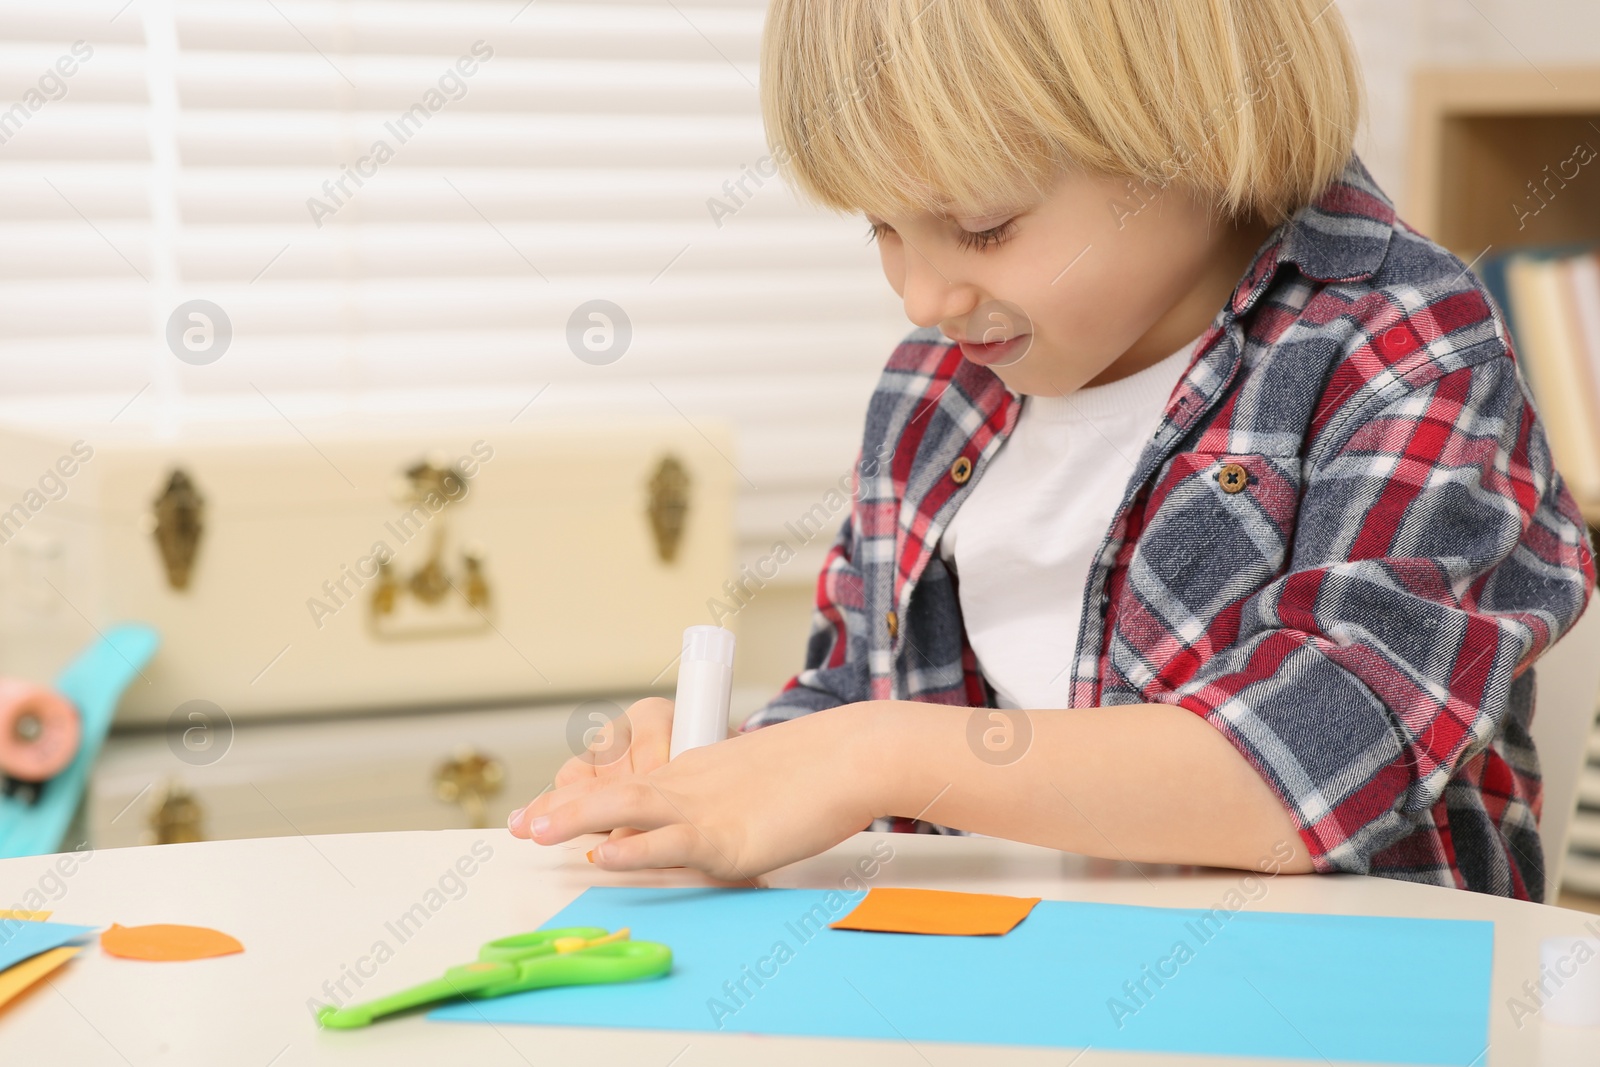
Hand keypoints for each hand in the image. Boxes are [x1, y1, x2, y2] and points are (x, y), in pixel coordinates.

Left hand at [506, 704, 888, 881]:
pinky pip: (671, 841)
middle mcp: (689, 785)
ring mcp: (704, 808)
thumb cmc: (818, 773)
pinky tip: (602, 850)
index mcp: (693, 774)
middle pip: (611, 790)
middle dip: (561, 808)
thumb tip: (724, 837)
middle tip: (517, 824)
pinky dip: (633, 846)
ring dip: (575, 817)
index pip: (625, 783)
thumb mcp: (757, 790)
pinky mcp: (727, 835)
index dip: (580, 797)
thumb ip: (730, 810)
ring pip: (626, 806)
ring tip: (532, 829)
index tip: (542, 812)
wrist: (852, 756)